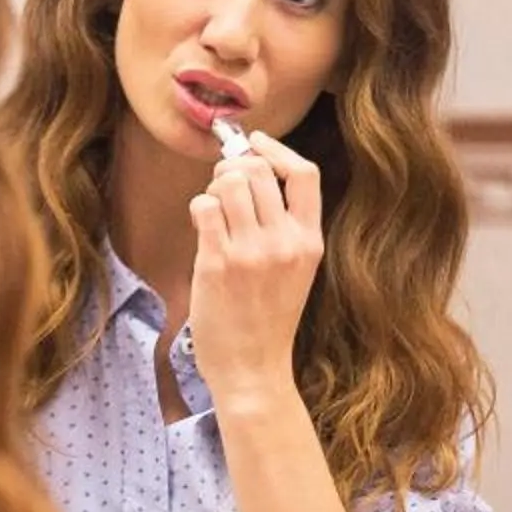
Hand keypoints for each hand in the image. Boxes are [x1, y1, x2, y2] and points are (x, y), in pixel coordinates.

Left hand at [186, 130, 323, 415]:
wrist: (253, 368)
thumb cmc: (269, 318)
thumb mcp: (297, 269)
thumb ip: (284, 225)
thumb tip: (252, 170)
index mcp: (310, 241)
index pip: (304, 173)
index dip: (276, 149)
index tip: (255, 142)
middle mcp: (285, 242)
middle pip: (258, 170)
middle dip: (234, 167)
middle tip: (224, 185)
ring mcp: (252, 252)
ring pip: (230, 182)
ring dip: (216, 187)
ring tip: (215, 209)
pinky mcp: (218, 263)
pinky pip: (204, 207)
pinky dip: (200, 208)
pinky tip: (203, 226)